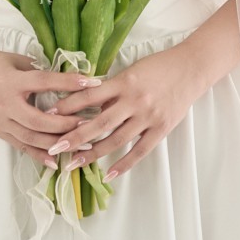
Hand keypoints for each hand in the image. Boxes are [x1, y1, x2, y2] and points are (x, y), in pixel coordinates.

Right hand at [0, 49, 102, 162]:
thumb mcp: (17, 60)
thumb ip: (40, 70)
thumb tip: (68, 77)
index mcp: (12, 82)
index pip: (44, 82)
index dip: (68, 83)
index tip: (91, 83)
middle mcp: (6, 105)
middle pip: (38, 120)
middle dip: (65, 124)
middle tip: (88, 123)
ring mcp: (2, 121)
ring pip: (31, 138)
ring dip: (56, 143)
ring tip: (80, 144)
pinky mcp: (0, 132)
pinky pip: (22, 147)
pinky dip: (39, 155)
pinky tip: (55, 161)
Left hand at [38, 43, 205, 182]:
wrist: (192, 67)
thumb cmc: (159, 66)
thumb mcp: (131, 71)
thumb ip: (112, 88)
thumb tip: (87, 104)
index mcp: (124, 82)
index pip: (89, 96)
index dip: (68, 106)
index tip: (48, 116)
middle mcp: (134, 100)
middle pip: (99, 123)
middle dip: (74, 137)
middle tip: (54, 149)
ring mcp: (149, 116)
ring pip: (116, 139)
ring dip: (93, 153)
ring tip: (74, 163)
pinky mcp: (161, 128)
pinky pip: (139, 150)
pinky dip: (123, 164)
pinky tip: (108, 173)